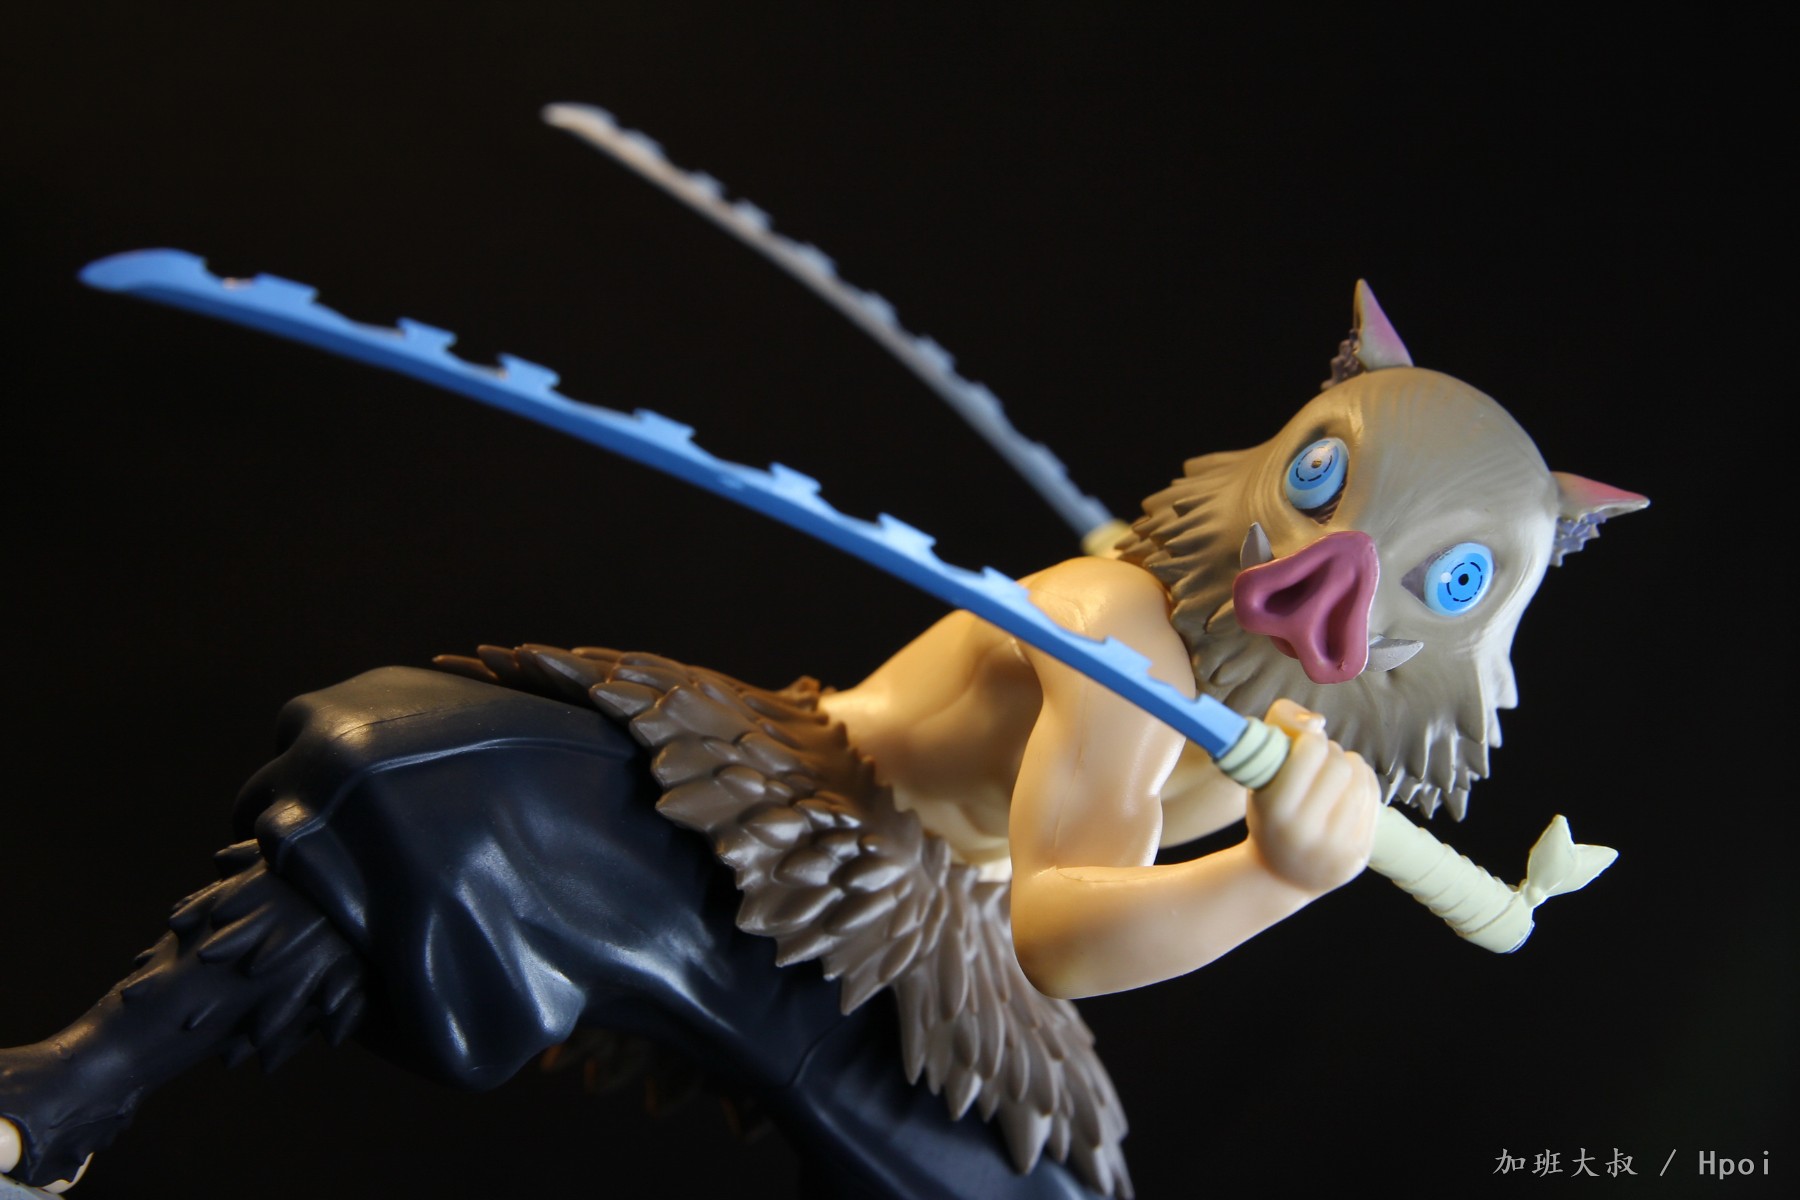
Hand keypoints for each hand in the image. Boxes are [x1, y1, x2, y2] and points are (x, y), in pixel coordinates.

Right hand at [1245, 699, 1378, 893]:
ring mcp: (1336, 847)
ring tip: (1335, 769)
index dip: (1309, 738)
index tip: (1303, 742)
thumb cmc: (1268, 819)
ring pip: (1359, 780)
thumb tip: (1315, 722)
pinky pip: (1373, 800)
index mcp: (1275, 810)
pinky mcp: (1359, 853)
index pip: (1309, 752)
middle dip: (1331, 752)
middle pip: (1338, 765)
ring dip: (1350, 764)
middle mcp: (1305, 831)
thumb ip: (1274, 745)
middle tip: (1320, 756)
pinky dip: (1364, 781)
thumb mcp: (1256, 785)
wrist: (1281, 877)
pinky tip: (1351, 781)